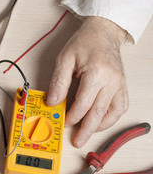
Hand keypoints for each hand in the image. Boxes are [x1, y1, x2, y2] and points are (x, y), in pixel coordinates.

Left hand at [47, 16, 128, 147]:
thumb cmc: (84, 43)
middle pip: (98, 112)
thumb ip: (58, 82)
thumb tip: (52, 101)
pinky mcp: (122, 86)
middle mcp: (111, 80)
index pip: (83, 103)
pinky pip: (121, 107)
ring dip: (99, 127)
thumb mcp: (65, 59)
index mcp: (96, 72)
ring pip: (112, 113)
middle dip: (86, 130)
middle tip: (78, 141)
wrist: (103, 33)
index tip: (64, 121)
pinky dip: (111, 118)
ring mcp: (119, 84)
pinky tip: (101, 122)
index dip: (72, 116)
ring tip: (88, 134)